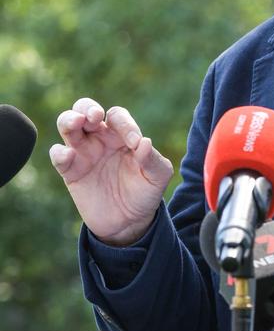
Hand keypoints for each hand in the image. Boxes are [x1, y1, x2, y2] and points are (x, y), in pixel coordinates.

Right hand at [50, 97, 172, 245]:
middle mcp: (100, 138)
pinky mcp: (71, 171)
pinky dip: (60, 152)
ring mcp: (84, 153)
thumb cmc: (145, 192)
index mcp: (122, 134)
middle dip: (87, 107)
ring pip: (67, 125)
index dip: (125, 124)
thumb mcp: (157, 177)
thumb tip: (144, 142)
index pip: (117, 116)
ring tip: (78, 122)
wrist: (129, 222)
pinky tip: (69, 156)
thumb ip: (153, 160)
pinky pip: (58, 155)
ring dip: (69, 119)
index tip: (134, 143)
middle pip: (85, 109)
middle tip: (94, 116)